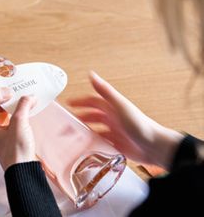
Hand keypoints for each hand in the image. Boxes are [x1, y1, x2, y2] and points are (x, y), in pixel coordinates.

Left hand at [0, 96, 36, 170]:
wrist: (24, 172)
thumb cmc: (15, 151)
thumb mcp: (19, 122)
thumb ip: (23, 106)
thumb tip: (29, 96)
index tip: (5, 95)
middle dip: (7, 109)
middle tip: (17, 100)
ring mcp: (5, 144)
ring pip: (8, 126)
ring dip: (15, 118)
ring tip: (25, 109)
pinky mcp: (15, 149)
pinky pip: (16, 134)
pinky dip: (21, 127)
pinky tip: (29, 125)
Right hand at [68, 71, 182, 168]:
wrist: (155, 147)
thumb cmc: (140, 125)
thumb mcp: (120, 106)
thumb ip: (105, 91)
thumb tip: (92, 74)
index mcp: (112, 108)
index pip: (93, 101)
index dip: (80, 101)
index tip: (68, 103)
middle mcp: (113, 119)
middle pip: (92, 116)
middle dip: (80, 117)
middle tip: (67, 122)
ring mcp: (115, 132)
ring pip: (95, 130)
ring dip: (85, 132)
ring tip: (73, 136)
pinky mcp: (117, 145)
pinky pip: (101, 144)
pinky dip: (93, 145)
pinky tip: (87, 148)